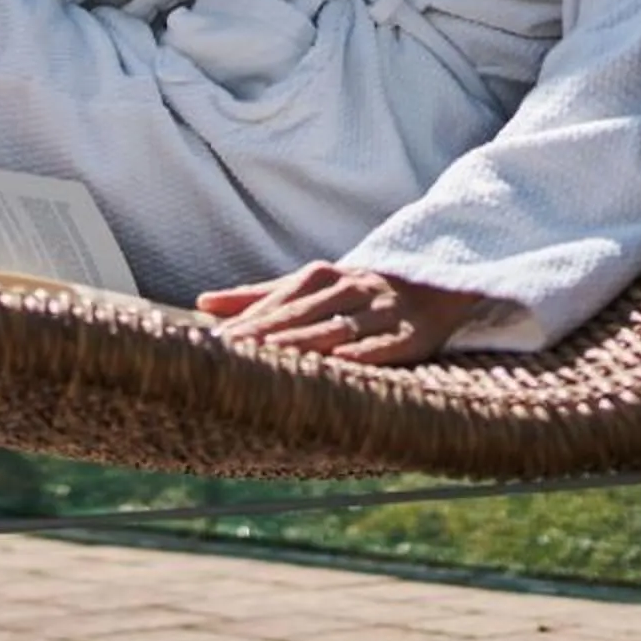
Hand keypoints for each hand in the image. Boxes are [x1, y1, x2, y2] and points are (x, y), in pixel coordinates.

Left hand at [197, 262, 485, 364]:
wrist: (436, 282)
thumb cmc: (359, 290)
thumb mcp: (310, 286)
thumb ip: (259, 296)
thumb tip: (203, 303)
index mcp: (320, 277)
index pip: (276, 301)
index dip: (246, 322)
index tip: (215, 341)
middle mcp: (348, 289)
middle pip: (301, 315)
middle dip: (266, 333)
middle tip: (232, 353)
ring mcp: (381, 310)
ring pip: (337, 328)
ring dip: (304, 343)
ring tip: (273, 358)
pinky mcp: (413, 333)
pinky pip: (386, 345)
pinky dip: (364, 353)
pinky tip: (341, 362)